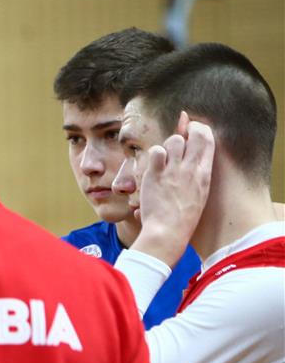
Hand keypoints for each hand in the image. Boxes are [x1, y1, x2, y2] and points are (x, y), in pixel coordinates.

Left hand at [135, 113, 214, 267]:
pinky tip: (154, 167)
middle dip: (185, 132)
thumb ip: (196, 170)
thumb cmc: (182, 215)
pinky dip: (154, 155)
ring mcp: (174, 171)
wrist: (168, 231)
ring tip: (164, 161)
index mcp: (205, 173)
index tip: (190, 134)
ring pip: (174, 140)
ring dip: (168, 145)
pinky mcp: (156, 175)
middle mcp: (191, 169)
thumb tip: (192, 153)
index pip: (208, 138)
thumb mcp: (198, 191)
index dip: (198, 130)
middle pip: (195, 133)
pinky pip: (156, 151)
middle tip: (176, 147)